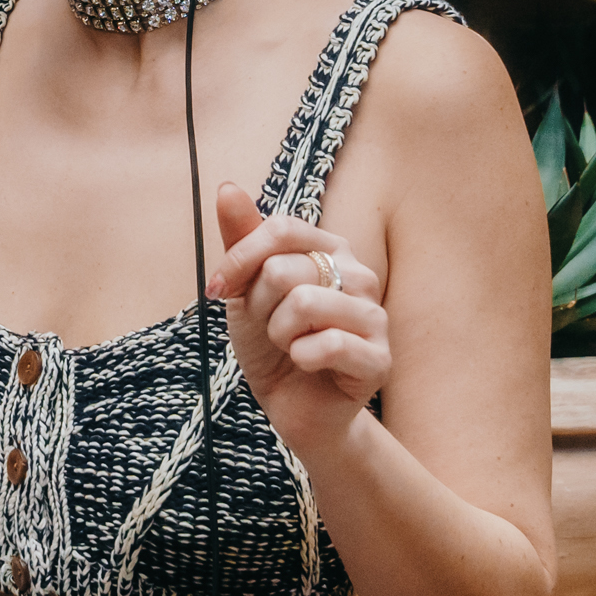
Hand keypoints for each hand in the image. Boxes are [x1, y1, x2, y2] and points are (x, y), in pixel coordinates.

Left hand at [204, 185, 385, 461]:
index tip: (216, 291)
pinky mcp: (379, 358)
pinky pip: (327, 345)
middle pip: (285, 269)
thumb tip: (227, 187)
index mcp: (330, 249)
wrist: (293, 408)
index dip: (240, 259)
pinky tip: (307, 365)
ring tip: (289, 346)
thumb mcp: (248, 290)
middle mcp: (359, 274)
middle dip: (260, 307)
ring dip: (278, 334)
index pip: (281, 229)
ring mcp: (374, 315)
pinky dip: (300, 359)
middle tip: (270, 329)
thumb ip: (242, 240)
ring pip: (303, 304)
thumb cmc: (274, 345)